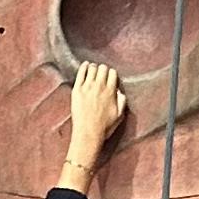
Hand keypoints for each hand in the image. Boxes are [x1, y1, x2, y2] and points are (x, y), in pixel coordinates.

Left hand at [62, 60, 126, 180]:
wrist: (88, 133)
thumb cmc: (104, 127)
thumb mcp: (119, 116)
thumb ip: (122, 102)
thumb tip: (119, 92)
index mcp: (111, 92)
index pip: (113, 73)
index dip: (111, 74)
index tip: (109, 77)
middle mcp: (100, 87)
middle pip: (103, 68)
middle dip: (103, 70)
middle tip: (101, 74)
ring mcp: (87, 87)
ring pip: (92, 68)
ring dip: (93, 68)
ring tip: (92, 70)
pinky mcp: (77, 90)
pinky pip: (80, 72)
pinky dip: (83, 66)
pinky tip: (85, 65)